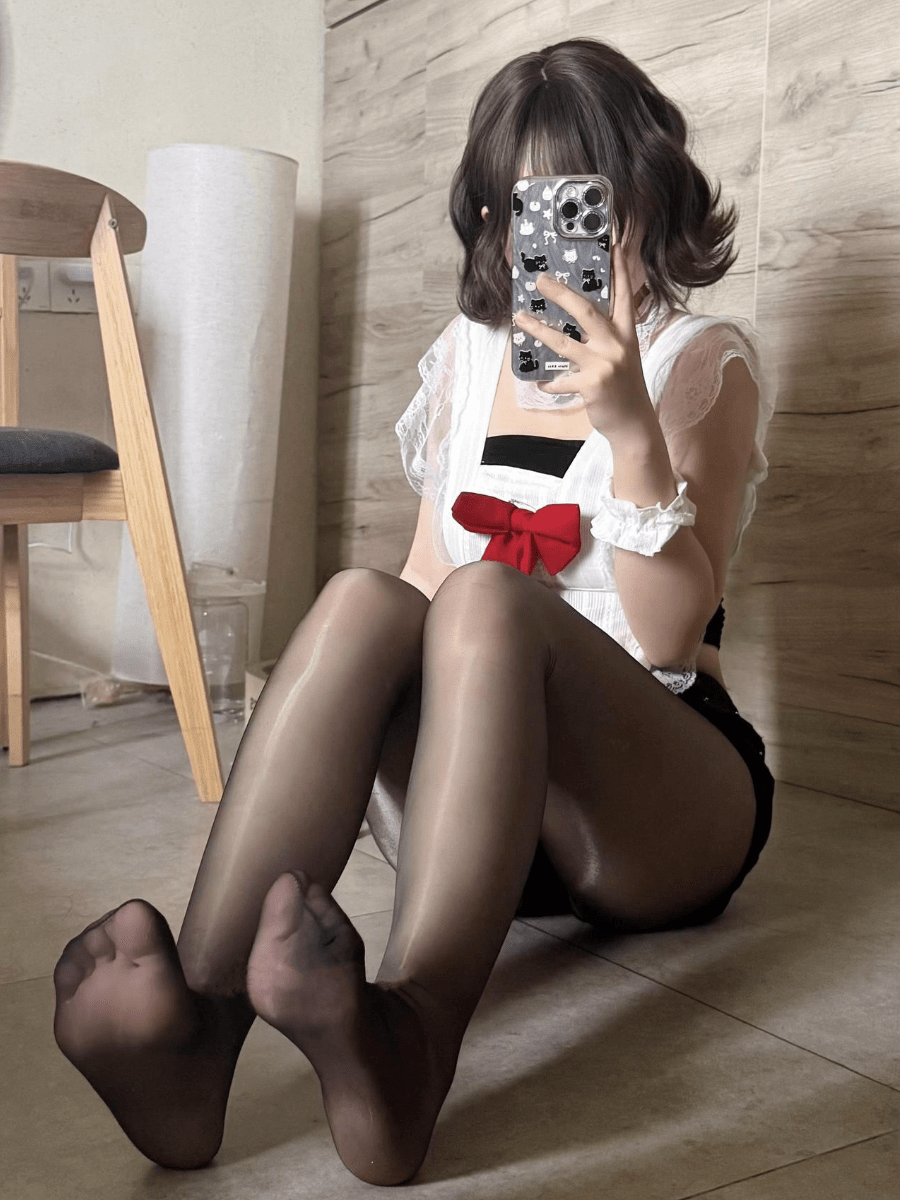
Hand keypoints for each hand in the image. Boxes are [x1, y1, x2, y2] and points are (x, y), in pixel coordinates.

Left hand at [512, 242, 656, 443]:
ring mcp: (604, 364)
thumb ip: (605, 336)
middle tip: (540, 280)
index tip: (614, 244)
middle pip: (586, 311)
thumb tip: (577, 321)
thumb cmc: (624, 387)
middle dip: (561, 293)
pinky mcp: (592, 385)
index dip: (619, 269)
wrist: (634, 423)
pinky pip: (561, 381)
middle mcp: (617, 345)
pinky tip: (539, 384)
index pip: (624, 295)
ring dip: (538, 330)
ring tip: (520, 319)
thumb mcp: (622, 355)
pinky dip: (548, 383)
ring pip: (564, 342)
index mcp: (626, 334)